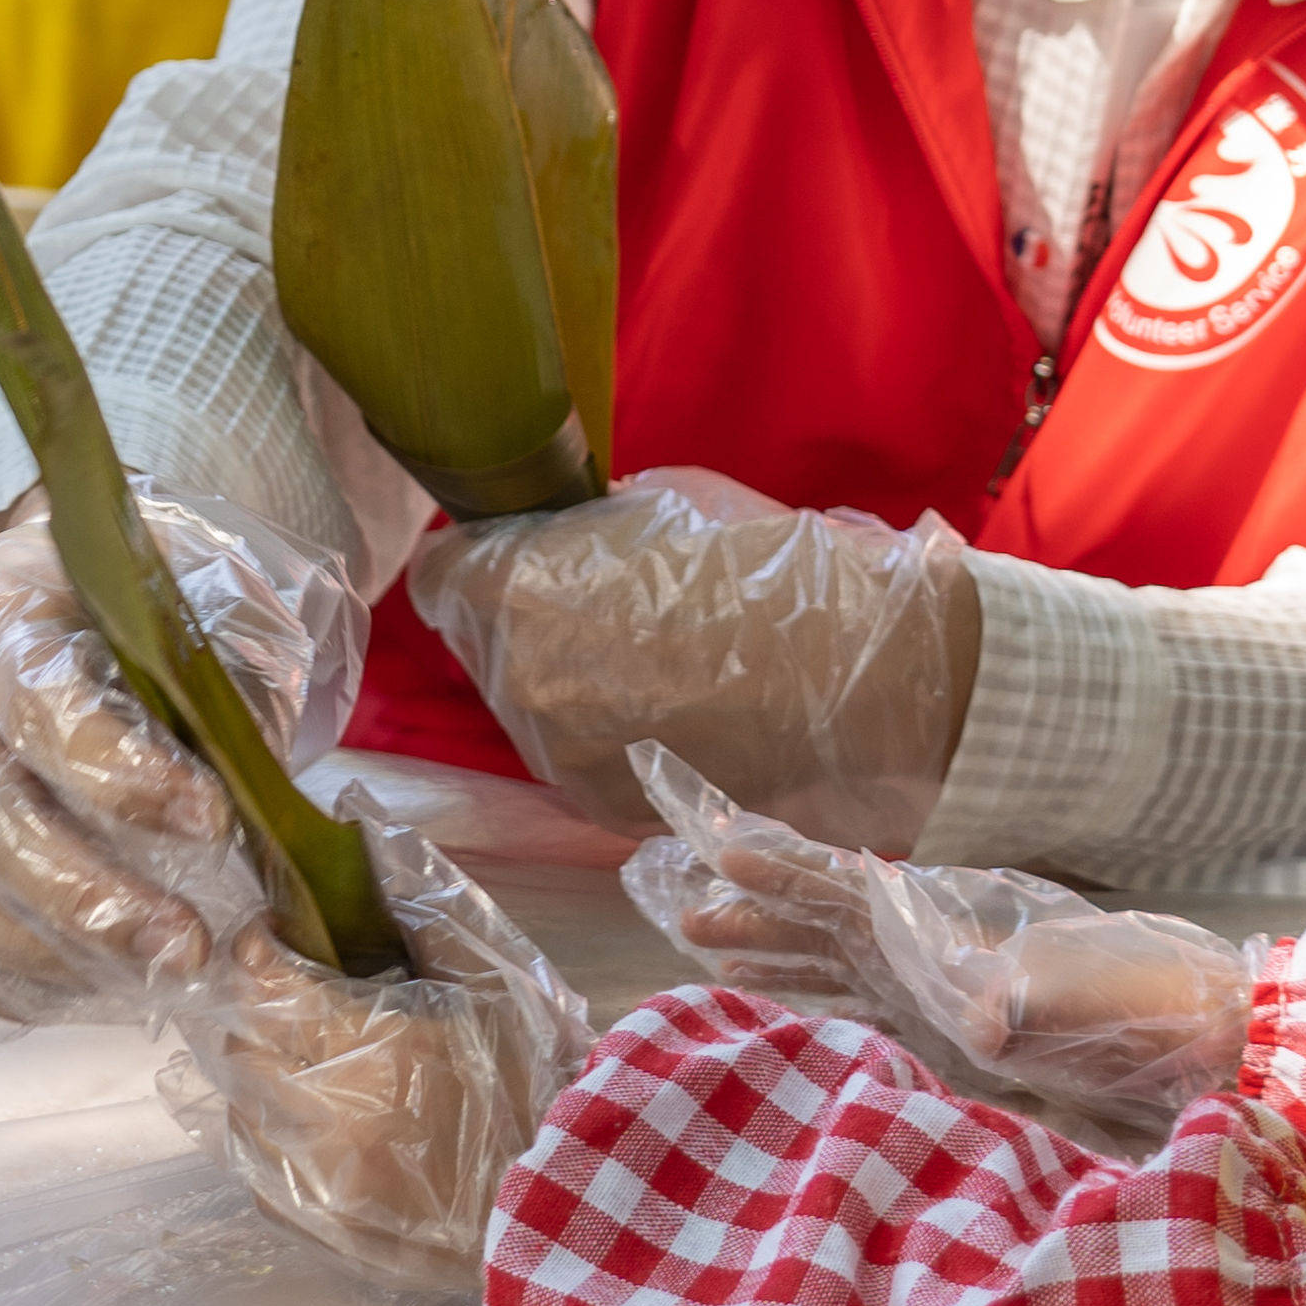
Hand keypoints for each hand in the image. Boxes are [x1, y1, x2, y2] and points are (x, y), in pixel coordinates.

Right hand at [0, 482, 360, 1025]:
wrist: (97, 598)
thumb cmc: (163, 607)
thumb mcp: (206, 606)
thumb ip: (225, 691)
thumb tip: (254, 805)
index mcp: (13, 613)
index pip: (42, 702)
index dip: (119, 773)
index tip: (211, 821)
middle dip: (90, 900)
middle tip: (189, 947)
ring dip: (53, 956)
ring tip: (155, 980)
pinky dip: (17, 983)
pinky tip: (102, 990)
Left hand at [171, 816, 591, 1290]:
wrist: (568, 1205)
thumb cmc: (536, 1080)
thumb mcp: (494, 977)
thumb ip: (422, 904)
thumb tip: (358, 830)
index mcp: (373, 1046)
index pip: (263, 979)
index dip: (262, 946)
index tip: (279, 935)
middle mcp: (326, 1119)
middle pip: (237, 1040)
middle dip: (257, 1008)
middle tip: (297, 994)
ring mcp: (313, 1182)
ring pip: (237, 1105)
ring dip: (260, 1071)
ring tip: (312, 1058)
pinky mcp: (314, 1226)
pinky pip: (256, 1165)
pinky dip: (273, 1133)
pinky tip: (319, 1118)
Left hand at [403, 466, 976, 852]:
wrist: (861, 679)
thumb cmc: (769, 569)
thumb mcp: (666, 501)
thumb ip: (587, 523)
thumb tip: (561, 535)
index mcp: (521, 592)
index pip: (444, 574)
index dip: (484, 555)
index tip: (522, 550)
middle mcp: (517, 681)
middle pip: (485, 641)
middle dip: (529, 618)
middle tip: (606, 601)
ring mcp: (558, 754)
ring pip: (529, 704)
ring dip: (567, 678)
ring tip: (656, 655)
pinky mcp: (604, 804)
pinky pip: (578, 753)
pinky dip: (608, 731)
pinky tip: (676, 705)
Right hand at [621, 748, 1253, 1134]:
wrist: (1203, 1042)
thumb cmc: (1146, 1006)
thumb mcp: (1088, 999)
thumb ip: (1033, 1003)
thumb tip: (981, 1017)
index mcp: (957, 921)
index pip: (851, 886)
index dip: (785, 869)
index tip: (720, 845)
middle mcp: (939, 946)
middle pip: (826, 918)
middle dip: (758, 908)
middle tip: (681, 901)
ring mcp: (944, 989)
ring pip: (837, 962)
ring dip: (776, 955)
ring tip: (707, 946)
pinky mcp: (955, 1039)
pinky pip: (863, 1011)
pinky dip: (814, 1005)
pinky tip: (782, 1013)